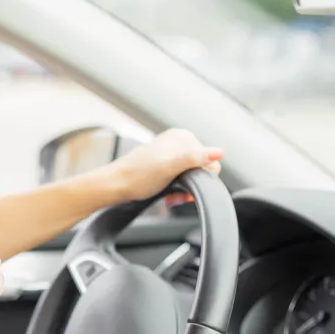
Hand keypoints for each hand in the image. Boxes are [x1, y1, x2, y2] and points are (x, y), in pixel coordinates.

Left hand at [100, 129, 222, 203]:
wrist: (115, 185)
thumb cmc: (138, 177)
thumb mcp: (170, 167)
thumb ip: (194, 158)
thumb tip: (219, 152)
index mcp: (182, 136)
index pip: (210, 160)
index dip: (202, 178)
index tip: (187, 189)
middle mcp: (177, 141)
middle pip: (201, 168)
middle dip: (192, 185)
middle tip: (177, 196)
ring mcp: (170, 153)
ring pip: (191, 175)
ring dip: (184, 190)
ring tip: (171, 197)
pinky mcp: (163, 164)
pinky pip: (180, 177)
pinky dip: (177, 189)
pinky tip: (169, 195)